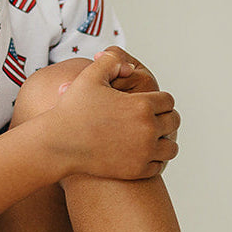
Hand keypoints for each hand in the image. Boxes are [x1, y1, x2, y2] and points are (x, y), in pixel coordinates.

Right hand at [50, 51, 179, 179]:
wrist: (59, 145)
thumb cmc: (72, 110)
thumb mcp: (89, 77)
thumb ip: (111, 61)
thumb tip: (129, 66)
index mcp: (142, 105)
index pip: (168, 101)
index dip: (160, 100)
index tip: (152, 102)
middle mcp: (148, 129)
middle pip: (173, 121)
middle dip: (165, 118)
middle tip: (156, 118)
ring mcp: (144, 153)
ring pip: (171, 147)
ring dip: (164, 140)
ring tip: (154, 137)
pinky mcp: (137, 170)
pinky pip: (158, 165)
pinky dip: (154, 160)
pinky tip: (143, 153)